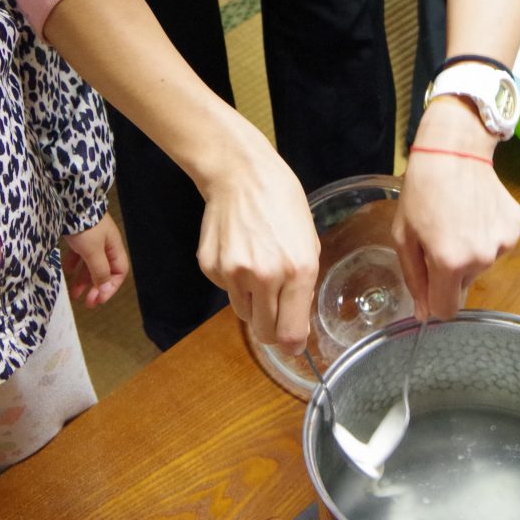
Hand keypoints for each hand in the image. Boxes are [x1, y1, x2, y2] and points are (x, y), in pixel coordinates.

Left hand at [62, 215, 129, 308]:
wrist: (71, 202)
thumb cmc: (85, 227)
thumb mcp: (93, 251)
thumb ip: (100, 271)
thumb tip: (105, 289)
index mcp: (114, 247)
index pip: (119, 273)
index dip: (110, 288)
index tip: (98, 300)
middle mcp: (105, 245)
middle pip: (104, 271)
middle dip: (96, 287)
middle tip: (88, 303)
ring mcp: (92, 240)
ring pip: (90, 265)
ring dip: (84, 280)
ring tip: (75, 295)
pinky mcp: (80, 237)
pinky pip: (80, 255)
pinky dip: (75, 265)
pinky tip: (67, 271)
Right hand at [195, 124, 320, 352]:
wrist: (240, 175)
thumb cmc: (282, 203)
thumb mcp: (309, 242)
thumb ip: (304, 285)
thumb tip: (296, 322)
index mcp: (297, 270)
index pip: (291, 332)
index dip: (293, 344)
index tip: (294, 344)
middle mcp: (264, 276)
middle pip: (265, 332)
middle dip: (272, 328)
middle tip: (276, 312)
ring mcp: (233, 273)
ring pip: (244, 314)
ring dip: (254, 304)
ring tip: (259, 270)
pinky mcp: (210, 267)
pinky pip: (226, 292)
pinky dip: (235, 282)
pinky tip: (240, 253)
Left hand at [395, 98, 519, 321]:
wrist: (455, 151)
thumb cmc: (421, 191)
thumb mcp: (403, 236)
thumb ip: (415, 279)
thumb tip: (425, 315)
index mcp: (449, 262)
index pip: (447, 309)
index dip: (436, 301)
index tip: (431, 284)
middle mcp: (481, 259)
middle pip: (464, 285)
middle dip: (451, 269)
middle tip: (442, 235)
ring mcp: (503, 243)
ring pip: (482, 265)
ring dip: (471, 251)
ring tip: (460, 220)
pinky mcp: (517, 229)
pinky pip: (498, 246)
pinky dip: (488, 236)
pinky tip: (477, 213)